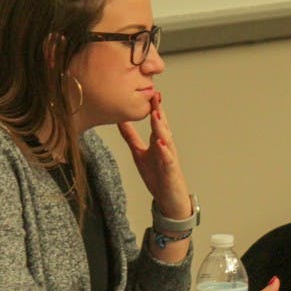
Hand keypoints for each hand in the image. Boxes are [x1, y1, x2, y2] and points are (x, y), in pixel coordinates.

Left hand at [117, 93, 191, 217]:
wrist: (169, 198)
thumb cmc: (158, 176)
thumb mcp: (139, 153)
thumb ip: (131, 137)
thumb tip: (120, 120)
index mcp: (158, 141)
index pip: (156, 121)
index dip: (153, 107)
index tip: (148, 91)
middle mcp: (166, 147)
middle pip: (162, 126)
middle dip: (159, 111)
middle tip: (154, 95)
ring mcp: (169, 158)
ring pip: (166, 139)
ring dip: (161, 127)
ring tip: (156, 114)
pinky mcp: (171, 170)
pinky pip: (168, 159)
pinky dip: (164, 151)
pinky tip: (159, 143)